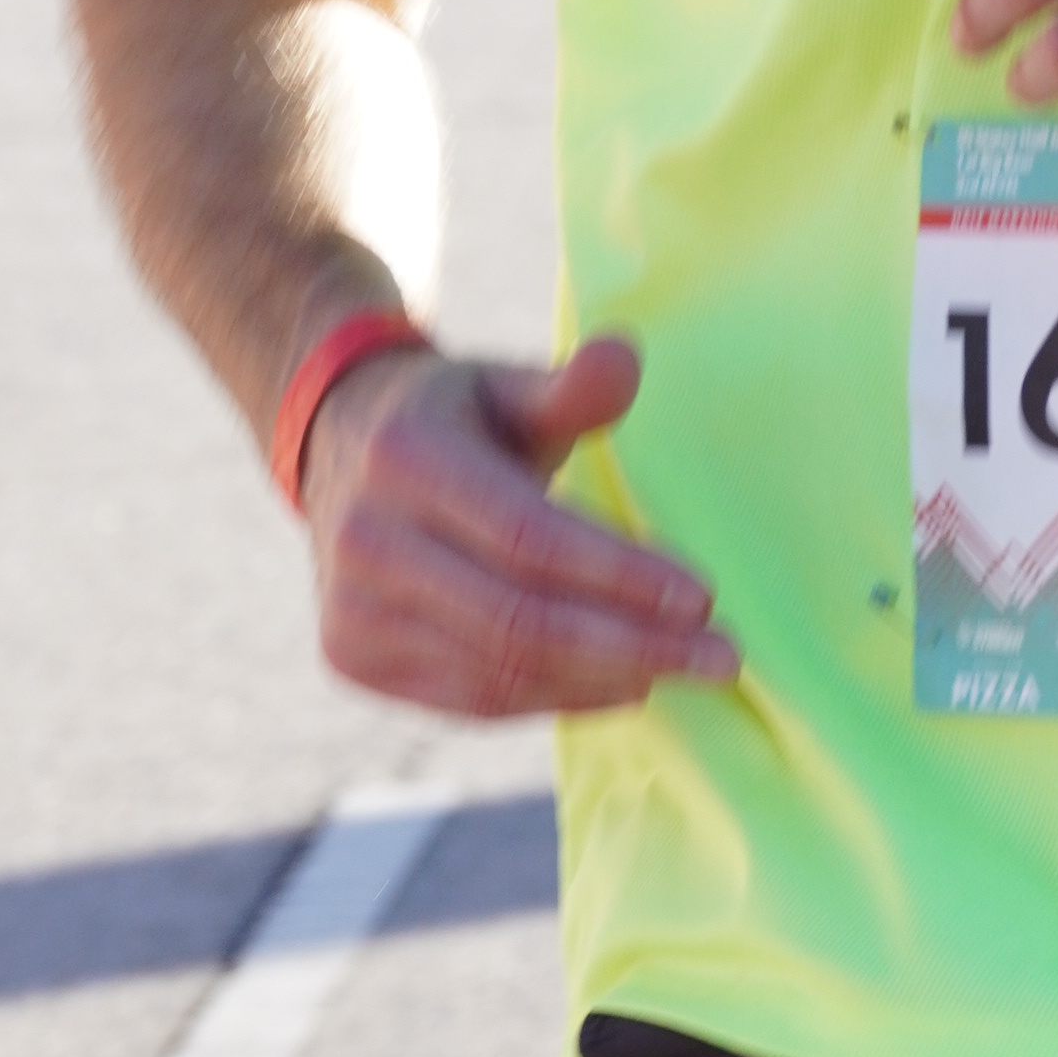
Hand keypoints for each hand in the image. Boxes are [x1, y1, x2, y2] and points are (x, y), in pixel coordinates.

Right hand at [298, 331, 740, 717]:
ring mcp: (351, 610)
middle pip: (518, 622)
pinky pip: (473, 699)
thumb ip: (568, 385)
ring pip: (499, 673)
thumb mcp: (506, 384)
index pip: (529, 538)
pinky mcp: (352, 658)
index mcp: (406, 458)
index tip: (704, 598)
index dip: (619, 575)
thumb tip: (628, 357)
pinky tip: (620, 682)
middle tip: (720, 657)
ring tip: (681, 667)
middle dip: (632, 645)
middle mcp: (365, 540)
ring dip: (603, 680)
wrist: (337, 446)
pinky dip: (557, 698)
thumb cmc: (456, 416)